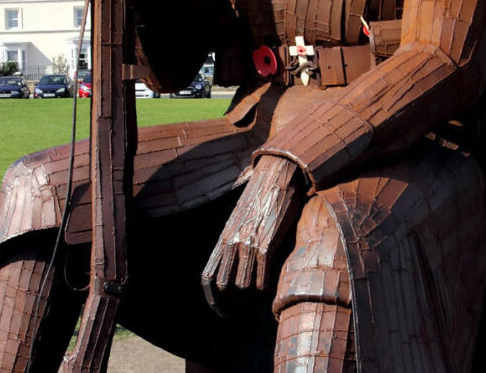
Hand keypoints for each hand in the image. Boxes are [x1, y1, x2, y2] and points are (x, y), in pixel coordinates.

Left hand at [202, 156, 303, 311]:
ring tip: (259, 292)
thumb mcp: (241, 217)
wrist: (277, 174)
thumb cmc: (261, 195)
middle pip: (224, 286)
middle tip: (246, 304)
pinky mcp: (266, 244)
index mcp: (224, 236)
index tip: (221, 312)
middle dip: (235, 301)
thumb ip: (235, 237)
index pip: (208, 276)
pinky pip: (262, 280)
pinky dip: (265, 288)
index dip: (213, 300)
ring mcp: (248, 243)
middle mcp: (231, 241)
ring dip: (251, 295)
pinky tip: (269, 282)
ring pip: (242, 287)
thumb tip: (234, 259)